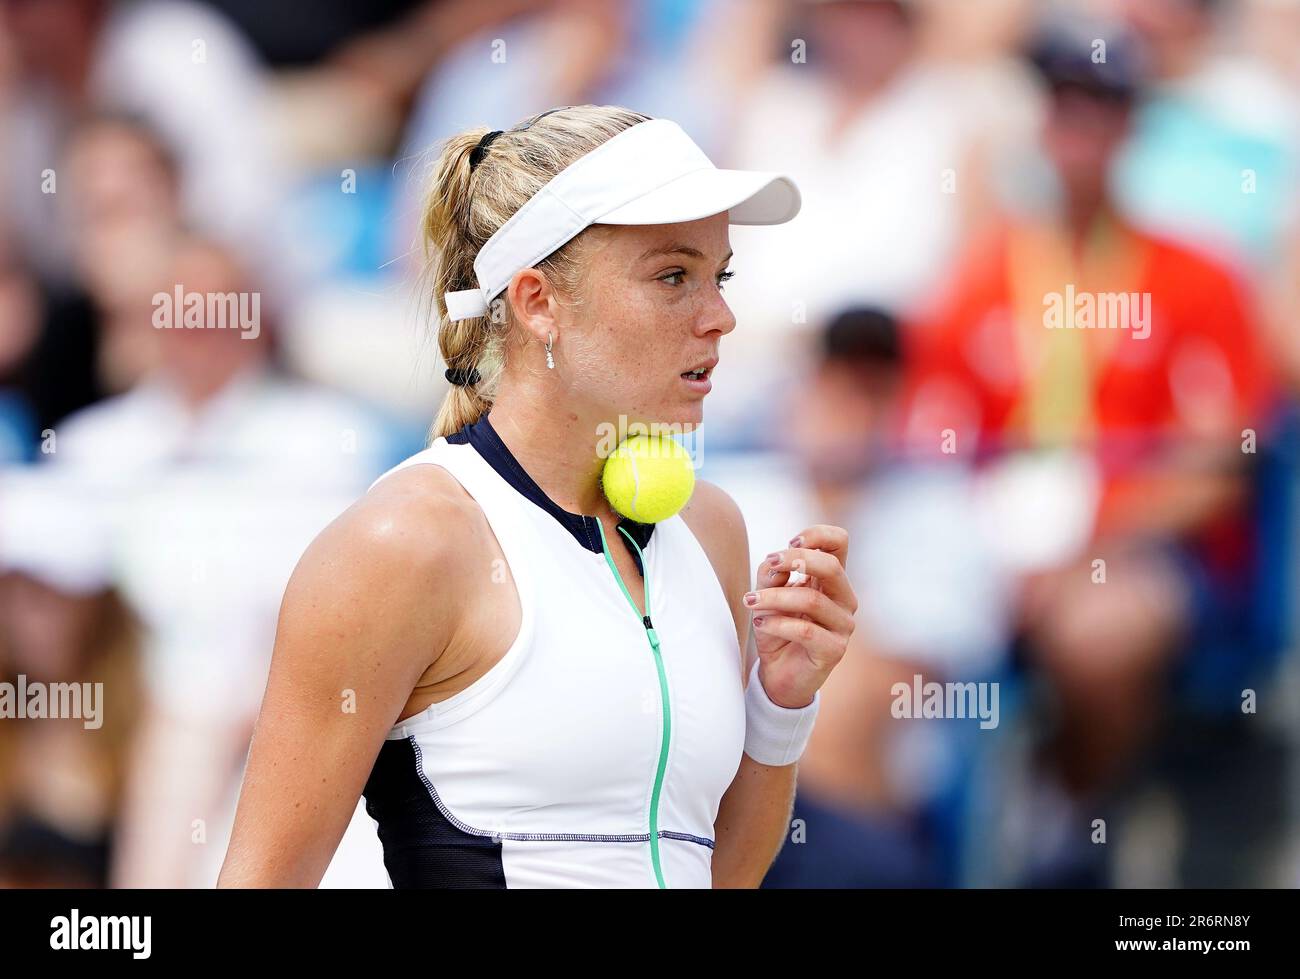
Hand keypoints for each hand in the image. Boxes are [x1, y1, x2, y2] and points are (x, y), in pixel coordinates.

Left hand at [744, 524, 856, 708]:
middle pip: (832, 567)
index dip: (817, 534)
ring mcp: (843, 626)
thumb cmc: (776, 629)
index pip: (839, 543)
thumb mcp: (767, 595)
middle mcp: (844, 599)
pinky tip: (761, 625)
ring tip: (750, 602)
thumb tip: (777, 563)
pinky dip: (778, 624)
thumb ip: (771, 575)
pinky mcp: (834, 650)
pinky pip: (805, 630)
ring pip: (813, 600)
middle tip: (769, 564)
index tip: (790, 542)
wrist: (778, 674)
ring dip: (775, 598)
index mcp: (831, 580)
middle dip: (796, 560)